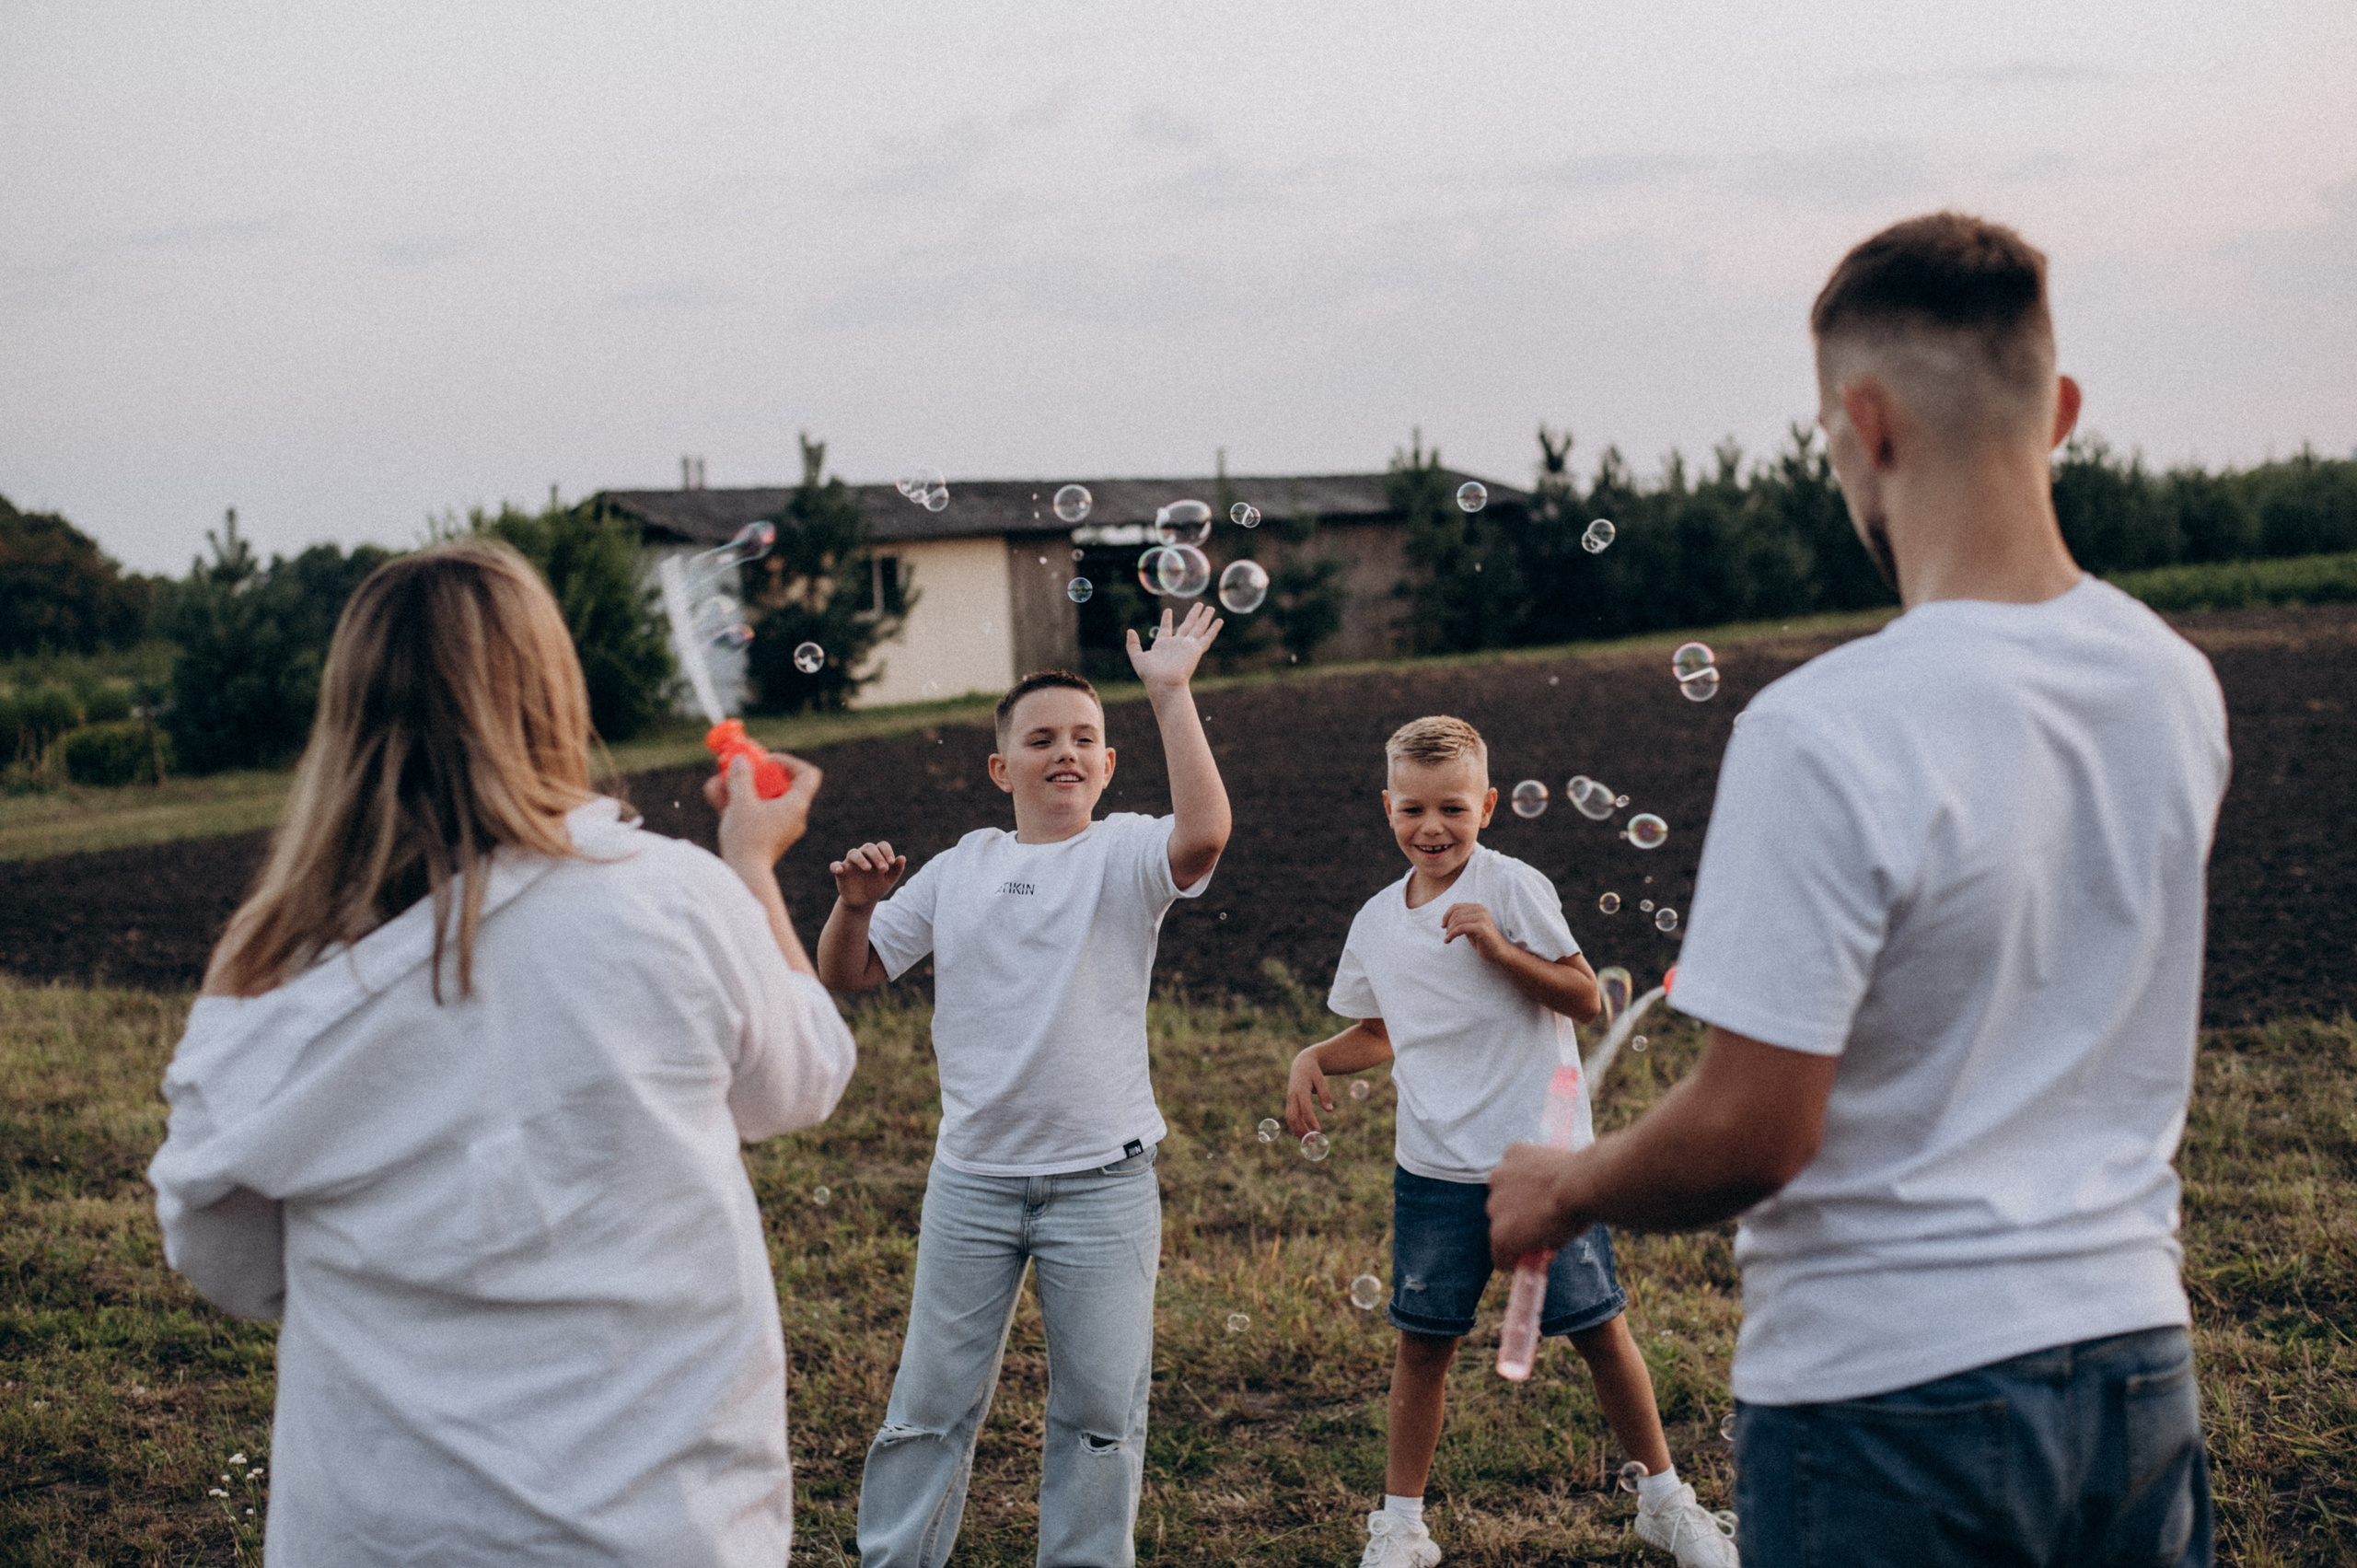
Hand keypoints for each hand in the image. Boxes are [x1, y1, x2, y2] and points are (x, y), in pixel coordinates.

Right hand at [709, 750, 818, 868]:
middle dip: (758, 774)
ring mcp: (783, 828)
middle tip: (741, 769)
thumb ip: (741, 777)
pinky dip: (742, 804)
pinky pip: (758, 814)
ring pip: (766, 799)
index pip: (808, 774)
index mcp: (796, 805)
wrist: (745, 875)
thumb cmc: (747, 839)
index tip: (767, 762)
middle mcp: (794, 816)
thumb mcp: (741, 802)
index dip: (790, 762)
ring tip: (720, 782)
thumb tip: (740, 759)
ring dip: (744, 789)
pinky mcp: (769, 838)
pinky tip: (716, 797)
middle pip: (784, 785)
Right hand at [830, 840, 907, 910]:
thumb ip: (896, 869)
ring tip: (868, 869)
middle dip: (877, 856)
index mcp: (877, 855)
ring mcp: (851, 863)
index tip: (891, 863)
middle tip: (883, 868)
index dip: (887, 852)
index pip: (882, 845)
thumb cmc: (877, 887)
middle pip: (868, 847)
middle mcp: (863, 855)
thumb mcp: (889, 880)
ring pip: (853, 853)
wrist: (863, 902)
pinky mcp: (840, 872)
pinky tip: (841, 870)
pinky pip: (835, 865)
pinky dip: (836, 866)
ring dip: (861, 859)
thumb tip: (903, 858)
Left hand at [1125, 601, 1222, 691]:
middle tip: (1199, 604)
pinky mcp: (1196, 650)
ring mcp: (1187, 646)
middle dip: (1193, 614)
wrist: (1164, 683)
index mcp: (1163, 644)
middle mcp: (1177, 644)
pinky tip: (1219, 621)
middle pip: (1187, 625)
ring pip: (1198, 628)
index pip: (1166, 628)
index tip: (1168, 611)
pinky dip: (1213, 629)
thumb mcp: (1137, 657)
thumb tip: (1130, 631)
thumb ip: (1133, 644)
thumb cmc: (1150, 674)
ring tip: (1210, 607)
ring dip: (1205, 617)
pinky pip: (1207, 637)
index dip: (1167, 619)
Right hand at [1285, 1047, 1334, 1135]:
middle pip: (1294, 1117)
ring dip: (1297, 1131)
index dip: (1311, 1120)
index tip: (1319, 1130)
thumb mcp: (1321, 1079)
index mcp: (1301, 1090)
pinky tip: (1302, 1134)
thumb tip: (1330, 1110)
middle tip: (1313, 1140)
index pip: (1306, 1108)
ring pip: (1290, 1119)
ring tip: (1308, 1141)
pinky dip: (1295, 1127)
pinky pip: (1290, 1117)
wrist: (1301, 1063)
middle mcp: (1293, 1096)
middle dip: (1302, 1130)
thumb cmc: (1313, 1071)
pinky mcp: (1290, 1102)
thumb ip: (1325, 1094)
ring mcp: (1290, 1099)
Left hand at [1440, 902, 1507, 959]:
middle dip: (1448, 924)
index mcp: (1478, 908)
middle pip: (1456, 913)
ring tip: (1447, 939)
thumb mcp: (1470, 927)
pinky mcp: (1481, 927)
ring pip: (1457, 920)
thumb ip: (1462, 921)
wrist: (1499, 952)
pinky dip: (1452, 934)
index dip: (1446, 915)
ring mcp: (1482, 918)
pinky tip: (1448, 940)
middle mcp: (1481, 910)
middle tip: (1446, 935)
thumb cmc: (1483, 941)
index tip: (1443, 925)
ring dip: (1449, 930)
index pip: (1456, 906)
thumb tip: (1446, 918)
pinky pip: (1460, 928)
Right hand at [1487, 1142, 1587, 1265]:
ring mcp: (1499, 1177)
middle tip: (1538, 1214)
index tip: (1526, 1250)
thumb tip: (1535, 1251)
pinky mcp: (1511, 1154)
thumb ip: (1539, 1247)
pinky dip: (1523, 1166)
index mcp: (1502, 1235)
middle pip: (1499, 1216)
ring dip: (1515, 1189)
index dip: (1514, 1254)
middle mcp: (1493, 1207)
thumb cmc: (1575, 1216)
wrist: (1583, 1183)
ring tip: (1540, 1188)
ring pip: (1502, 1186)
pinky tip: (1542, 1168)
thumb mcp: (1556, 1242)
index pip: (1500, 1253)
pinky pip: (1513, 1161)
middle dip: (1514, 1218)